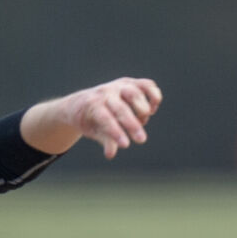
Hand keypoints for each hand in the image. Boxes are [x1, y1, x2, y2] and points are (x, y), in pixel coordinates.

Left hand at [21, 78, 162, 158]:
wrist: (82, 102)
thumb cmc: (87, 121)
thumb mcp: (92, 132)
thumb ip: (104, 141)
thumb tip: (111, 154)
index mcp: (93, 105)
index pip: (106, 118)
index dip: (115, 132)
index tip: (124, 146)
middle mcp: (106, 92)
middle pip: (121, 107)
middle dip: (132, 124)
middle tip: (142, 140)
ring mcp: (119, 86)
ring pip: (134, 92)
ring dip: (143, 107)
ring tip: (146, 120)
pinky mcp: (130, 83)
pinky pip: (145, 85)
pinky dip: (153, 94)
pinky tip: (154, 108)